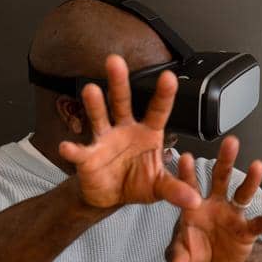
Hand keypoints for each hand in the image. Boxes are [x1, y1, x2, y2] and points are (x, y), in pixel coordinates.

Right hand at [58, 54, 202, 212]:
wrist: (112, 195)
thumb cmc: (138, 183)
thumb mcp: (160, 187)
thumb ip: (175, 189)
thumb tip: (194, 200)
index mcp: (148, 133)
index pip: (158, 110)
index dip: (163, 94)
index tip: (169, 76)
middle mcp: (125, 129)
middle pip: (122, 102)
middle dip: (119, 82)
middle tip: (115, 61)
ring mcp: (105, 140)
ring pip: (99, 117)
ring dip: (94, 104)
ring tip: (91, 90)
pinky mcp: (88, 157)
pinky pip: (80, 152)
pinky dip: (73, 150)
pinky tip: (67, 147)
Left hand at [165, 136, 261, 261]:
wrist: (216, 260)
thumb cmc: (195, 248)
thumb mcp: (182, 254)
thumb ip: (178, 260)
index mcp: (195, 205)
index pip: (189, 185)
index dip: (186, 172)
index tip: (184, 156)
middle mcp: (216, 204)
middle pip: (220, 178)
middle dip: (225, 160)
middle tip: (230, 142)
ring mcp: (233, 214)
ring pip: (242, 194)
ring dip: (250, 180)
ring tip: (258, 166)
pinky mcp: (246, 229)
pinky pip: (258, 224)